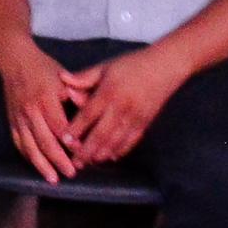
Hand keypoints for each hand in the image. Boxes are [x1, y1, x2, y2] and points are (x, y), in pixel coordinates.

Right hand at [0, 41, 83, 181]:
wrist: (15, 61)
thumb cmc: (44, 69)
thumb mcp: (64, 77)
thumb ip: (78, 95)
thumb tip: (92, 111)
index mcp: (46, 98)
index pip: (59, 126)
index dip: (71, 142)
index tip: (82, 153)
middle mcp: (31, 111)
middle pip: (45, 141)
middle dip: (59, 160)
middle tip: (72, 173)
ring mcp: (19, 118)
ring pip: (30, 146)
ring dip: (42, 165)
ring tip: (53, 179)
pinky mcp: (12, 122)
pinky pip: (19, 144)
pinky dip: (28, 157)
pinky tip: (37, 167)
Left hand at [60, 46, 183, 167]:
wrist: (165, 67)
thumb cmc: (132, 64)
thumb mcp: (106, 66)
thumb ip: (84, 77)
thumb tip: (62, 80)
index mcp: (109, 91)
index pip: (88, 114)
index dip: (76, 128)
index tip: (64, 139)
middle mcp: (121, 107)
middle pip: (101, 134)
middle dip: (87, 150)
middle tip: (75, 162)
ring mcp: (135, 117)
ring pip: (116, 141)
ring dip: (102, 154)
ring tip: (89, 162)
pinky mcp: (145, 123)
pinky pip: (131, 141)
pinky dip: (121, 150)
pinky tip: (111, 157)